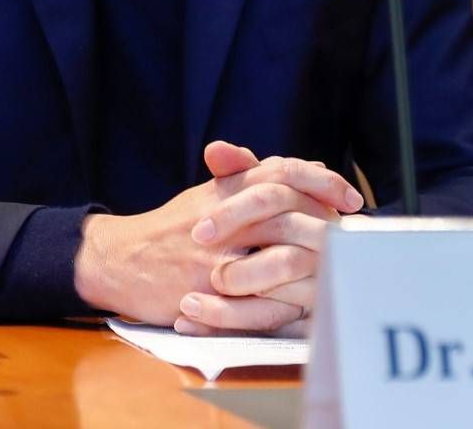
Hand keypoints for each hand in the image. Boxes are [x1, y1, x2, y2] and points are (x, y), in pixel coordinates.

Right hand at [73, 140, 360, 327]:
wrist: (119, 260)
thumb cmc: (172, 227)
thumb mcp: (210, 191)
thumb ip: (256, 177)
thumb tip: (311, 165)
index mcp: (225, 187)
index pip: (283, 172)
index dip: (322, 182)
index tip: (351, 198)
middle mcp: (223, 217)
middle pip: (289, 213)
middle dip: (327, 226)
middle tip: (354, 239)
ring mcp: (215, 257)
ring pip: (280, 259)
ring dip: (314, 270)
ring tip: (335, 275)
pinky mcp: (206, 294)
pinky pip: (258, 305)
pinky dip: (286, 306)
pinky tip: (304, 306)